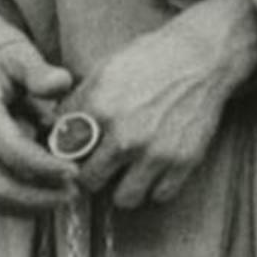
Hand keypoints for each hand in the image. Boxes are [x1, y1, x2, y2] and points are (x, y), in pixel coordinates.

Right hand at [0, 39, 76, 216]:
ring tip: (65, 196)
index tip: (74, 170)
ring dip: (31, 206)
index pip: (11, 150)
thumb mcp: (16, 55)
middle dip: (39, 198)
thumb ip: (38, 71)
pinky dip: (20, 204)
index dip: (45, 166)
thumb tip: (62, 83)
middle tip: (74, 192)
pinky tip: (48, 194)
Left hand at [73, 0, 256, 212]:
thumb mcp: (104, 70)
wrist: (202, 57)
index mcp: (100, 108)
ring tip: (129, 170)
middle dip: (92, 174)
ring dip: (124, 187)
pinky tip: (155, 167)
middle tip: (102, 164)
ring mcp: (155, 152)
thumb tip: (54, 130)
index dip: (68, 154)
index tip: (76, 153)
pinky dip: (156, 186)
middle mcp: (125, 135)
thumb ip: (77, 103)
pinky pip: (159, 196)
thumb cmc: (150, 59)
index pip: (65, 153)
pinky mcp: (183, 161)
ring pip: (124, 199)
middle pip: (89, 182)